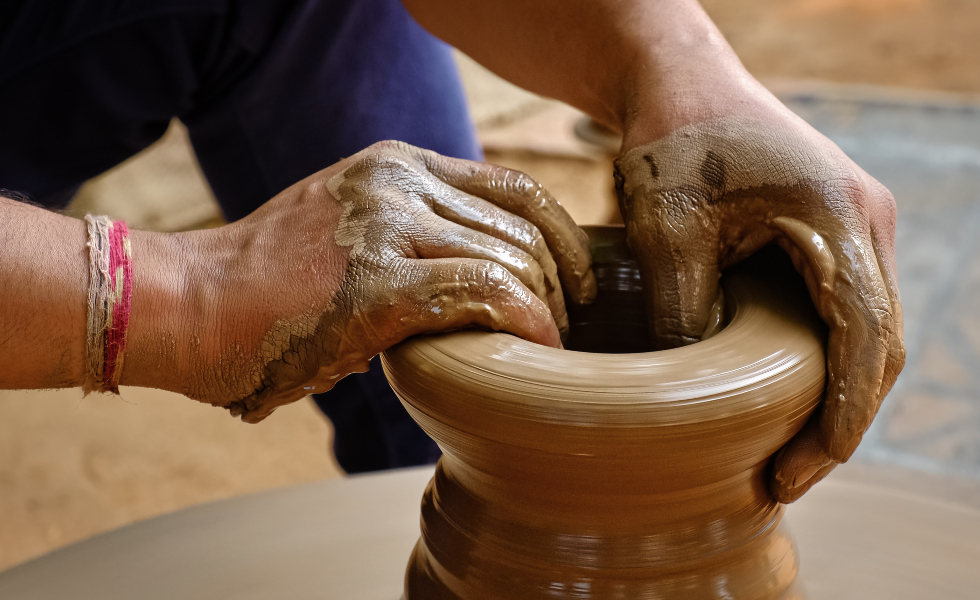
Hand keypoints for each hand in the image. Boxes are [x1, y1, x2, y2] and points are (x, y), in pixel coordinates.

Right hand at [167, 141, 594, 422]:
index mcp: (397, 165)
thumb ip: (413, 237)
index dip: (563, 236)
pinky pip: (483, 292)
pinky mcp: (377, 279)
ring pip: (510, 260)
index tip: (578, 283)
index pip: (514, 187)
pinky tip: (535, 352)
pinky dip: (524, 323)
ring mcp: (386, 223)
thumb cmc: (266, 289)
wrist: (187, 305)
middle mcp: (398, 181)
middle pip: (522, 227)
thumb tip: (483, 279)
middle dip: (558, 285)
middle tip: (560, 330)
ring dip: (543, 312)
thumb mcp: (349, 234)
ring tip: (543, 350)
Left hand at [615, 108, 904, 501]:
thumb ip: (685, 315)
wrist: (679, 85)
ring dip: (834, 395)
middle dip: (840, 420)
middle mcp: (866, 222)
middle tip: (786, 479)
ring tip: (785, 455)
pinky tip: (781, 398)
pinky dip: (821, 360)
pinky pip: (841, 309)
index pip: (866, 339)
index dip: (844, 415)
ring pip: (865, 332)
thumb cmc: (672, 143)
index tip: (806, 469)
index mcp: (842, 217)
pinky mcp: (829, 232)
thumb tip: (689, 403)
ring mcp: (853, 226)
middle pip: (879, 344)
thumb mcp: (667, 233)